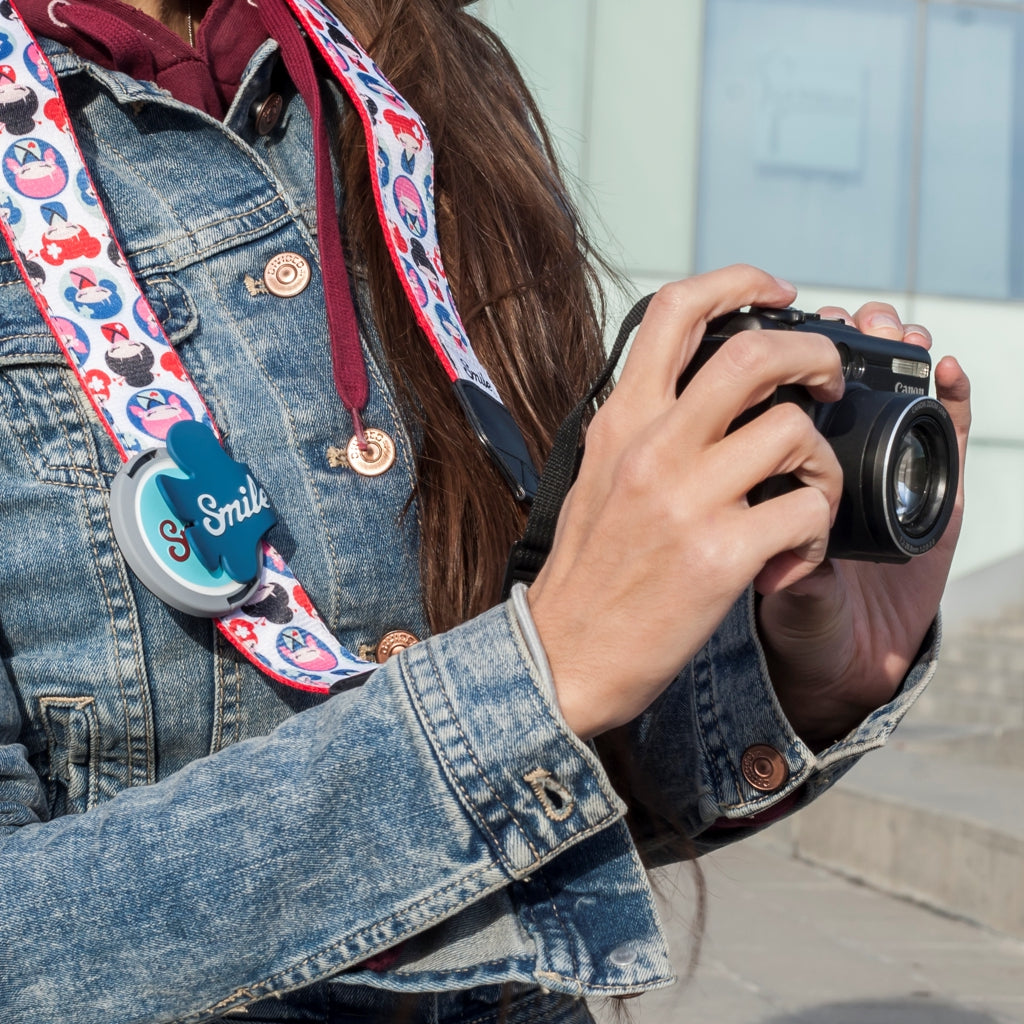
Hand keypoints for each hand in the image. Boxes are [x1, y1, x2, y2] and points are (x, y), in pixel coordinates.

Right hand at [528, 265, 848, 738]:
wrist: (561, 655)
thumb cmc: (586, 571)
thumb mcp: (596, 475)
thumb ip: (639, 427)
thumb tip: (690, 390)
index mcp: (620, 421)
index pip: (677, 309)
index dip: (741, 282)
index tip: (778, 295)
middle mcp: (651, 447)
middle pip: (756, 353)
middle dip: (814, 354)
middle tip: (828, 382)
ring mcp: (685, 500)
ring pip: (795, 433)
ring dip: (822, 463)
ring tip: (807, 496)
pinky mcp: (719, 557)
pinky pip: (807, 514)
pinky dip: (817, 532)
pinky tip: (792, 555)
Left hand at [757, 302, 971, 747]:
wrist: (838, 663)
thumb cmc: (785, 610)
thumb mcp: (752, 567)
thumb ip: (751, 527)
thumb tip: (741, 492)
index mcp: (778, 465)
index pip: (779, 388)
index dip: (783, 347)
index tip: (781, 317)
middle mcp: (830, 458)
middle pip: (835, 375)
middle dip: (837, 337)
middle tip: (841, 321)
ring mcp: (884, 470)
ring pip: (895, 390)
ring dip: (895, 350)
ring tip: (896, 330)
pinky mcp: (933, 493)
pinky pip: (947, 437)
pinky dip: (952, 399)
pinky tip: (948, 375)